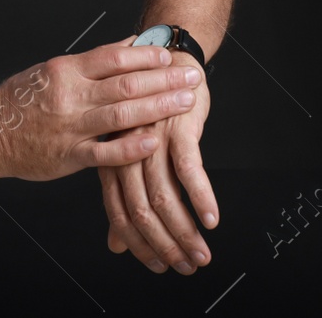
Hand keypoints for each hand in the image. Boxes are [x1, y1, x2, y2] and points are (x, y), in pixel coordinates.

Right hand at [0, 36, 199, 182]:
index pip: (114, 57)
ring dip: (158, 108)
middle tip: (192, 75)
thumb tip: (130, 44)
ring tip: (185, 102)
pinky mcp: (69, 156)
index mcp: (66, 70)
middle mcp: (70, 95)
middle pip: (125, 84)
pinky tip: (154, 141)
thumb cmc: (22, 100)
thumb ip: (92, 62)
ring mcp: (71, 127)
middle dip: (164, 79)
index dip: (146, 55)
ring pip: (121, 115)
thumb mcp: (52, 70)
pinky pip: (105, 152)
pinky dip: (130, 147)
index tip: (171, 53)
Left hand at [98, 52, 215, 273]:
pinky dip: (201, 197)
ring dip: (185, 230)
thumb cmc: (149, 109)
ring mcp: (150, 138)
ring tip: (202, 253)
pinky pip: (188, 168)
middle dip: (164, 246)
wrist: (166, 55)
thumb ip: (121, 198)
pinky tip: (211, 217)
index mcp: (110, 158)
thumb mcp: (129, 150)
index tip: (159, 267)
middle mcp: (125, 151)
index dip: (139, 246)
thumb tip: (115, 245)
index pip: (118, 213)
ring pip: (163, 195)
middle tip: (187, 267)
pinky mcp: (176, 126)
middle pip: (139, 210)